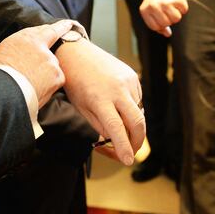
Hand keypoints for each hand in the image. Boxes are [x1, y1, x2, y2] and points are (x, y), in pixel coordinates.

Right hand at [0, 21, 68, 107]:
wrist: (3, 91)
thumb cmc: (0, 71)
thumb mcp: (7, 48)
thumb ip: (24, 43)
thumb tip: (35, 45)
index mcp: (29, 38)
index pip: (48, 30)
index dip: (61, 26)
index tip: (69, 24)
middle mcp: (43, 47)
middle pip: (48, 54)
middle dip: (42, 63)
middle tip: (29, 73)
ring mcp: (52, 61)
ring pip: (51, 69)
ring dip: (44, 76)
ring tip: (28, 84)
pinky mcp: (58, 76)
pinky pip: (55, 81)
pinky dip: (47, 86)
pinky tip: (35, 89)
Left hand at [56, 40, 144, 165]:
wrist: (78, 53)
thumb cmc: (75, 82)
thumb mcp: (81, 107)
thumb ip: (99, 124)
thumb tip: (116, 139)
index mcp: (100, 99)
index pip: (116, 128)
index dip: (123, 147)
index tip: (127, 160)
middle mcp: (117, 89)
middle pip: (138, 123)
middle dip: (137, 142)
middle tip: (130, 152)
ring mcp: (128, 81)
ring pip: (139, 112)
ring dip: (132, 125)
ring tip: (115, 122)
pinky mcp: (133, 76)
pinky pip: (138, 100)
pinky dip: (132, 109)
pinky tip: (117, 104)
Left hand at [140, 0, 189, 36]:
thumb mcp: (151, 9)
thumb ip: (157, 23)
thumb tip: (167, 34)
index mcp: (145, 10)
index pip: (155, 27)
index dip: (161, 25)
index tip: (162, 18)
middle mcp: (154, 6)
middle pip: (166, 23)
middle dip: (169, 19)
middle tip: (168, 10)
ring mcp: (166, 2)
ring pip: (176, 19)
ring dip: (177, 14)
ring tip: (172, 5)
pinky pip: (184, 11)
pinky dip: (183, 7)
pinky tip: (177, 0)